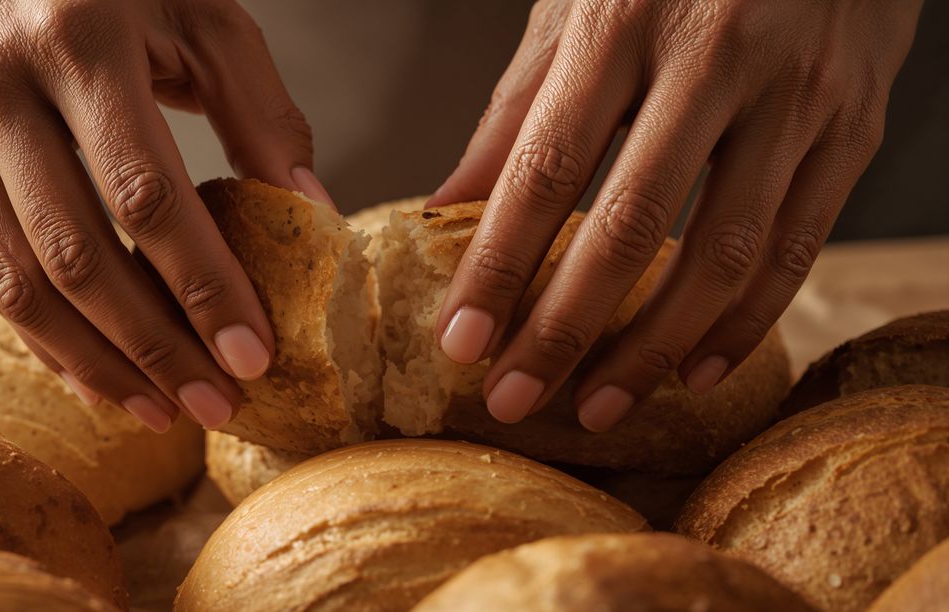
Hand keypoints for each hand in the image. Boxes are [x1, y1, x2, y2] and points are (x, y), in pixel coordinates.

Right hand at [0, 0, 330, 431]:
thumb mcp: (203, 17)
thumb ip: (261, 110)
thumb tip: (311, 213)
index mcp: (82, 45)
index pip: (147, 195)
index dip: (202, 286)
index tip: (252, 353)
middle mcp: (1, 92)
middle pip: (78, 257)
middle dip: (155, 346)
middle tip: (217, 404)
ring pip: (20, 285)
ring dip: (100, 364)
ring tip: (167, 411)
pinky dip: (48, 341)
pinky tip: (104, 379)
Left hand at [429, 0, 921, 430]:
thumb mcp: (578, 12)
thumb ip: (516, 112)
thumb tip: (447, 208)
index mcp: (622, 22)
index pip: (544, 169)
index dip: (498, 267)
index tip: (461, 343)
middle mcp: (713, 59)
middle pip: (629, 227)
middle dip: (564, 330)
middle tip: (514, 398)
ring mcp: (793, 97)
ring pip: (722, 255)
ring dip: (652, 349)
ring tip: (597, 406)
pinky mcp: (852, 128)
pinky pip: (797, 247)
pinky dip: (745, 324)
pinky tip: (693, 371)